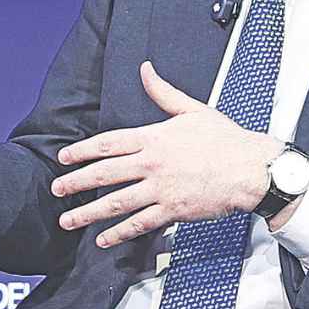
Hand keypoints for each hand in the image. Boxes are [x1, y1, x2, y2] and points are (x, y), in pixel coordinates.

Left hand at [51, 60, 283, 247]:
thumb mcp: (192, 110)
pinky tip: (103, 239)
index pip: (109, 143)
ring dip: (88, 212)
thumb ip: (163, 93)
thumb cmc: (225, 139)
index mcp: (154, 137)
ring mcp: (161, 188)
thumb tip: (146, 70)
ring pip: (116, 201)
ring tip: (68, 219)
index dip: (83, 151)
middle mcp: (152, 163)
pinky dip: (119, 232)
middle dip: (76, 182)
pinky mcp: (173, 210)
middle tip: (57, 189)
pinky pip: (140, 223)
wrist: (250, 168)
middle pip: (105, 173)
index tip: (64, 158)